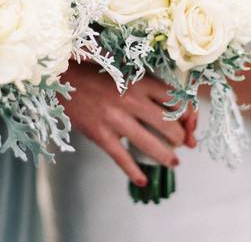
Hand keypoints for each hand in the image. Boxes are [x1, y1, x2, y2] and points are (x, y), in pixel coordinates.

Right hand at [62, 64, 196, 186]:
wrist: (60, 76)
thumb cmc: (95, 70)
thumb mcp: (125, 69)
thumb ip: (147, 85)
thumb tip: (173, 106)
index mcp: (141, 81)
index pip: (177, 102)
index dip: (189, 116)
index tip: (190, 124)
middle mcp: (132, 100)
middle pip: (169, 126)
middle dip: (180, 139)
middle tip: (180, 143)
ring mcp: (115, 119)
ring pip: (151, 145)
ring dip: (167, 157)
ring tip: (173, 162)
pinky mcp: (100, 134)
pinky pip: (122, 159)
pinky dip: (134, 173)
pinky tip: (142, 180)